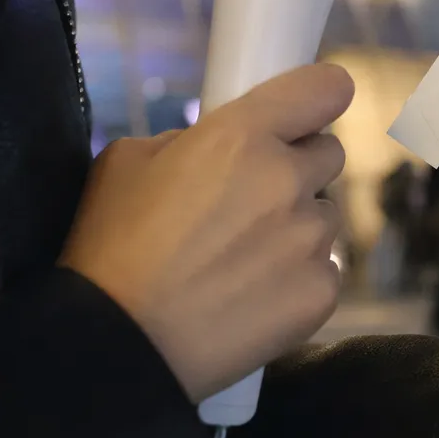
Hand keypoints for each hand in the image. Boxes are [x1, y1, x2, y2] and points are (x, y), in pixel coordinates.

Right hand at [59, 64, 351, 401]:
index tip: (306, 113)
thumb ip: (188, 140)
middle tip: (249, 202)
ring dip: (295, 228)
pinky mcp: (321, 293)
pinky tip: (250, 298)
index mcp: (243, 135)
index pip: (326, 88)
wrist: (116, 348)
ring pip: (324, 217)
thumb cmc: (109, 249)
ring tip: (240, 262)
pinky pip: (323, 270)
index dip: (318, 98)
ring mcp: (311, 239)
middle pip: (329, 155)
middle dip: (297, 169)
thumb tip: (215, 148)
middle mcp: (288, 180)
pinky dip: (296, 279)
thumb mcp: (127, 162)